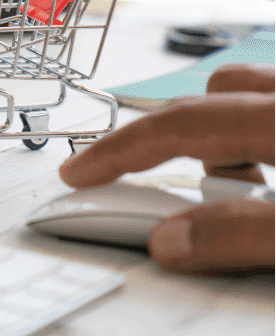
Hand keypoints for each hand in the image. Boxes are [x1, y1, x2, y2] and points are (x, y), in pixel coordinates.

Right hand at [59, 63, 274, 273]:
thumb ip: (243, 234)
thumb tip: (171, 241)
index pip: (178, 124)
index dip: (119, 150)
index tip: (79, 174)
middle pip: (214, 95)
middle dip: (170, 140)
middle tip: (153, 189)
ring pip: (254, 97)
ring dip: (228, 137)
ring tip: (237, 192)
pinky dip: (261, 139)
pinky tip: (274, 185)